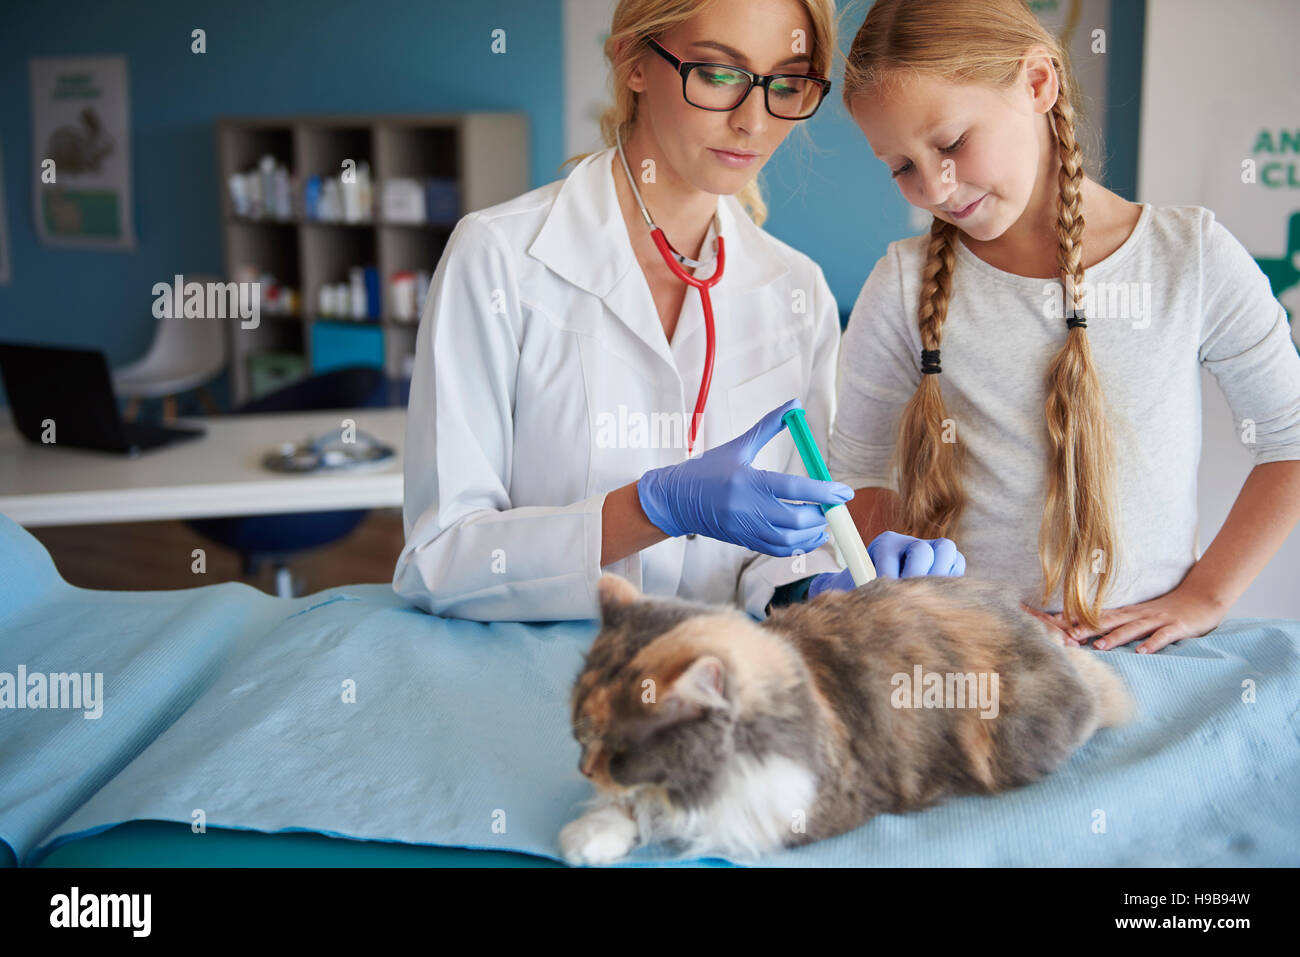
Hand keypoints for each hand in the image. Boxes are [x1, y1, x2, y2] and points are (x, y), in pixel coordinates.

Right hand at [636, 397, 852, 555]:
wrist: (677, 500)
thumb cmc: (707, 470)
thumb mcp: (738, 446)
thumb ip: (768, 426)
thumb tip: (795, 404)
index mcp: (747, 481)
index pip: (794, 489)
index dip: (824, 491)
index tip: (844, 492)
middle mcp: (746, 508)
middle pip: (795, 519)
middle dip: (820, 514)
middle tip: (831, 506)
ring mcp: (745, 529)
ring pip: (789, 540)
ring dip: (812, 534)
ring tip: (823, 522)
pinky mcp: (744, 542)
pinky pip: (777, 550)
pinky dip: (797, 546)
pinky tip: (808, 535)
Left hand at [806, 531, 965, 597]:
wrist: (878, 594)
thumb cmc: (862, 593)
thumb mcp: (848, 588)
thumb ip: (846, 587)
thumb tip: (840, 590)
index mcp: (884, 545)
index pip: (889, 548)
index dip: (887, 567)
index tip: (882, 585)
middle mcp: (908, 544)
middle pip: (923, 549)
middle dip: (916, 574)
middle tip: (907, 594)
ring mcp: (931, 551)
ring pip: (946, 552)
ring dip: (937, 575)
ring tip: (924, 595)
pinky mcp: (948, 563)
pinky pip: (958, 564)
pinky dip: (952, 578)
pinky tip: (937, 595)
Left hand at [1020, 585, 1226, 653]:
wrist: (1203, 597)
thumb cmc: (1169, 610)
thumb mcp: (1142, 615)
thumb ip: (1121, 623)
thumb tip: (1094, 633)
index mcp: (1129, 613)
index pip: (1098, 616)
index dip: (1077, 620)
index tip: (1054, 625)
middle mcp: (1139, 615)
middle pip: (1109, 621)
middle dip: (1087, 629)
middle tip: (1067, 637)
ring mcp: (1157, 620)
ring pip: (1133, 628)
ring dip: (1115, 637)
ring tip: (1099, 646)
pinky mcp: (1176, 627)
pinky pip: (1162, 636)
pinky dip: (1152, 644)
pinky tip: (1142, 653)